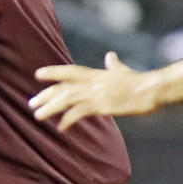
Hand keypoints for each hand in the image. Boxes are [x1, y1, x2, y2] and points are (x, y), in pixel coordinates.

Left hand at [29, 51, 153, 128]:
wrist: (152, 89)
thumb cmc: (140, 82)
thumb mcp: (123, 71)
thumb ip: (114, 65)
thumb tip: (110, 55)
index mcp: (95, 74)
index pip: (69, 71)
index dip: (53, 72)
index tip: (37, 74)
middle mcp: (92, 82)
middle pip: (62, 87)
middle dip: (45, 95)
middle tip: (31, 103)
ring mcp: (96, 93)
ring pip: (66, 99)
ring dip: (50, 108)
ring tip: (37, 116)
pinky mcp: (102, 105)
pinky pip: (79, 113)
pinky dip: (67, 120)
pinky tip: (60, 128)